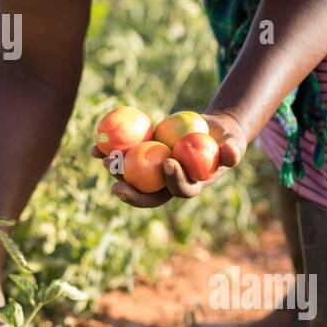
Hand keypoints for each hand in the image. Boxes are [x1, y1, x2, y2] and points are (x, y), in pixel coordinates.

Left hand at [91, 110, 246, 207]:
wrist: (209, 132)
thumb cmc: (224, 140)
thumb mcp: (233, 143)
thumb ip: (233, 150)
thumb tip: (232, 154)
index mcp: (189, 185)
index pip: (179, 190)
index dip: (172, 181)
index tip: (167, 163)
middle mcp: (167, 184)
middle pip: (148, 194)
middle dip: (132, 193)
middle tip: (118, 186)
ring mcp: (152, 173)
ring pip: (132, 178)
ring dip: (117, 172)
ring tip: (106, 161)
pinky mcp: (141, 159)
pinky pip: (123, 159)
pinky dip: (108, 154)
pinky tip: (93, 149)